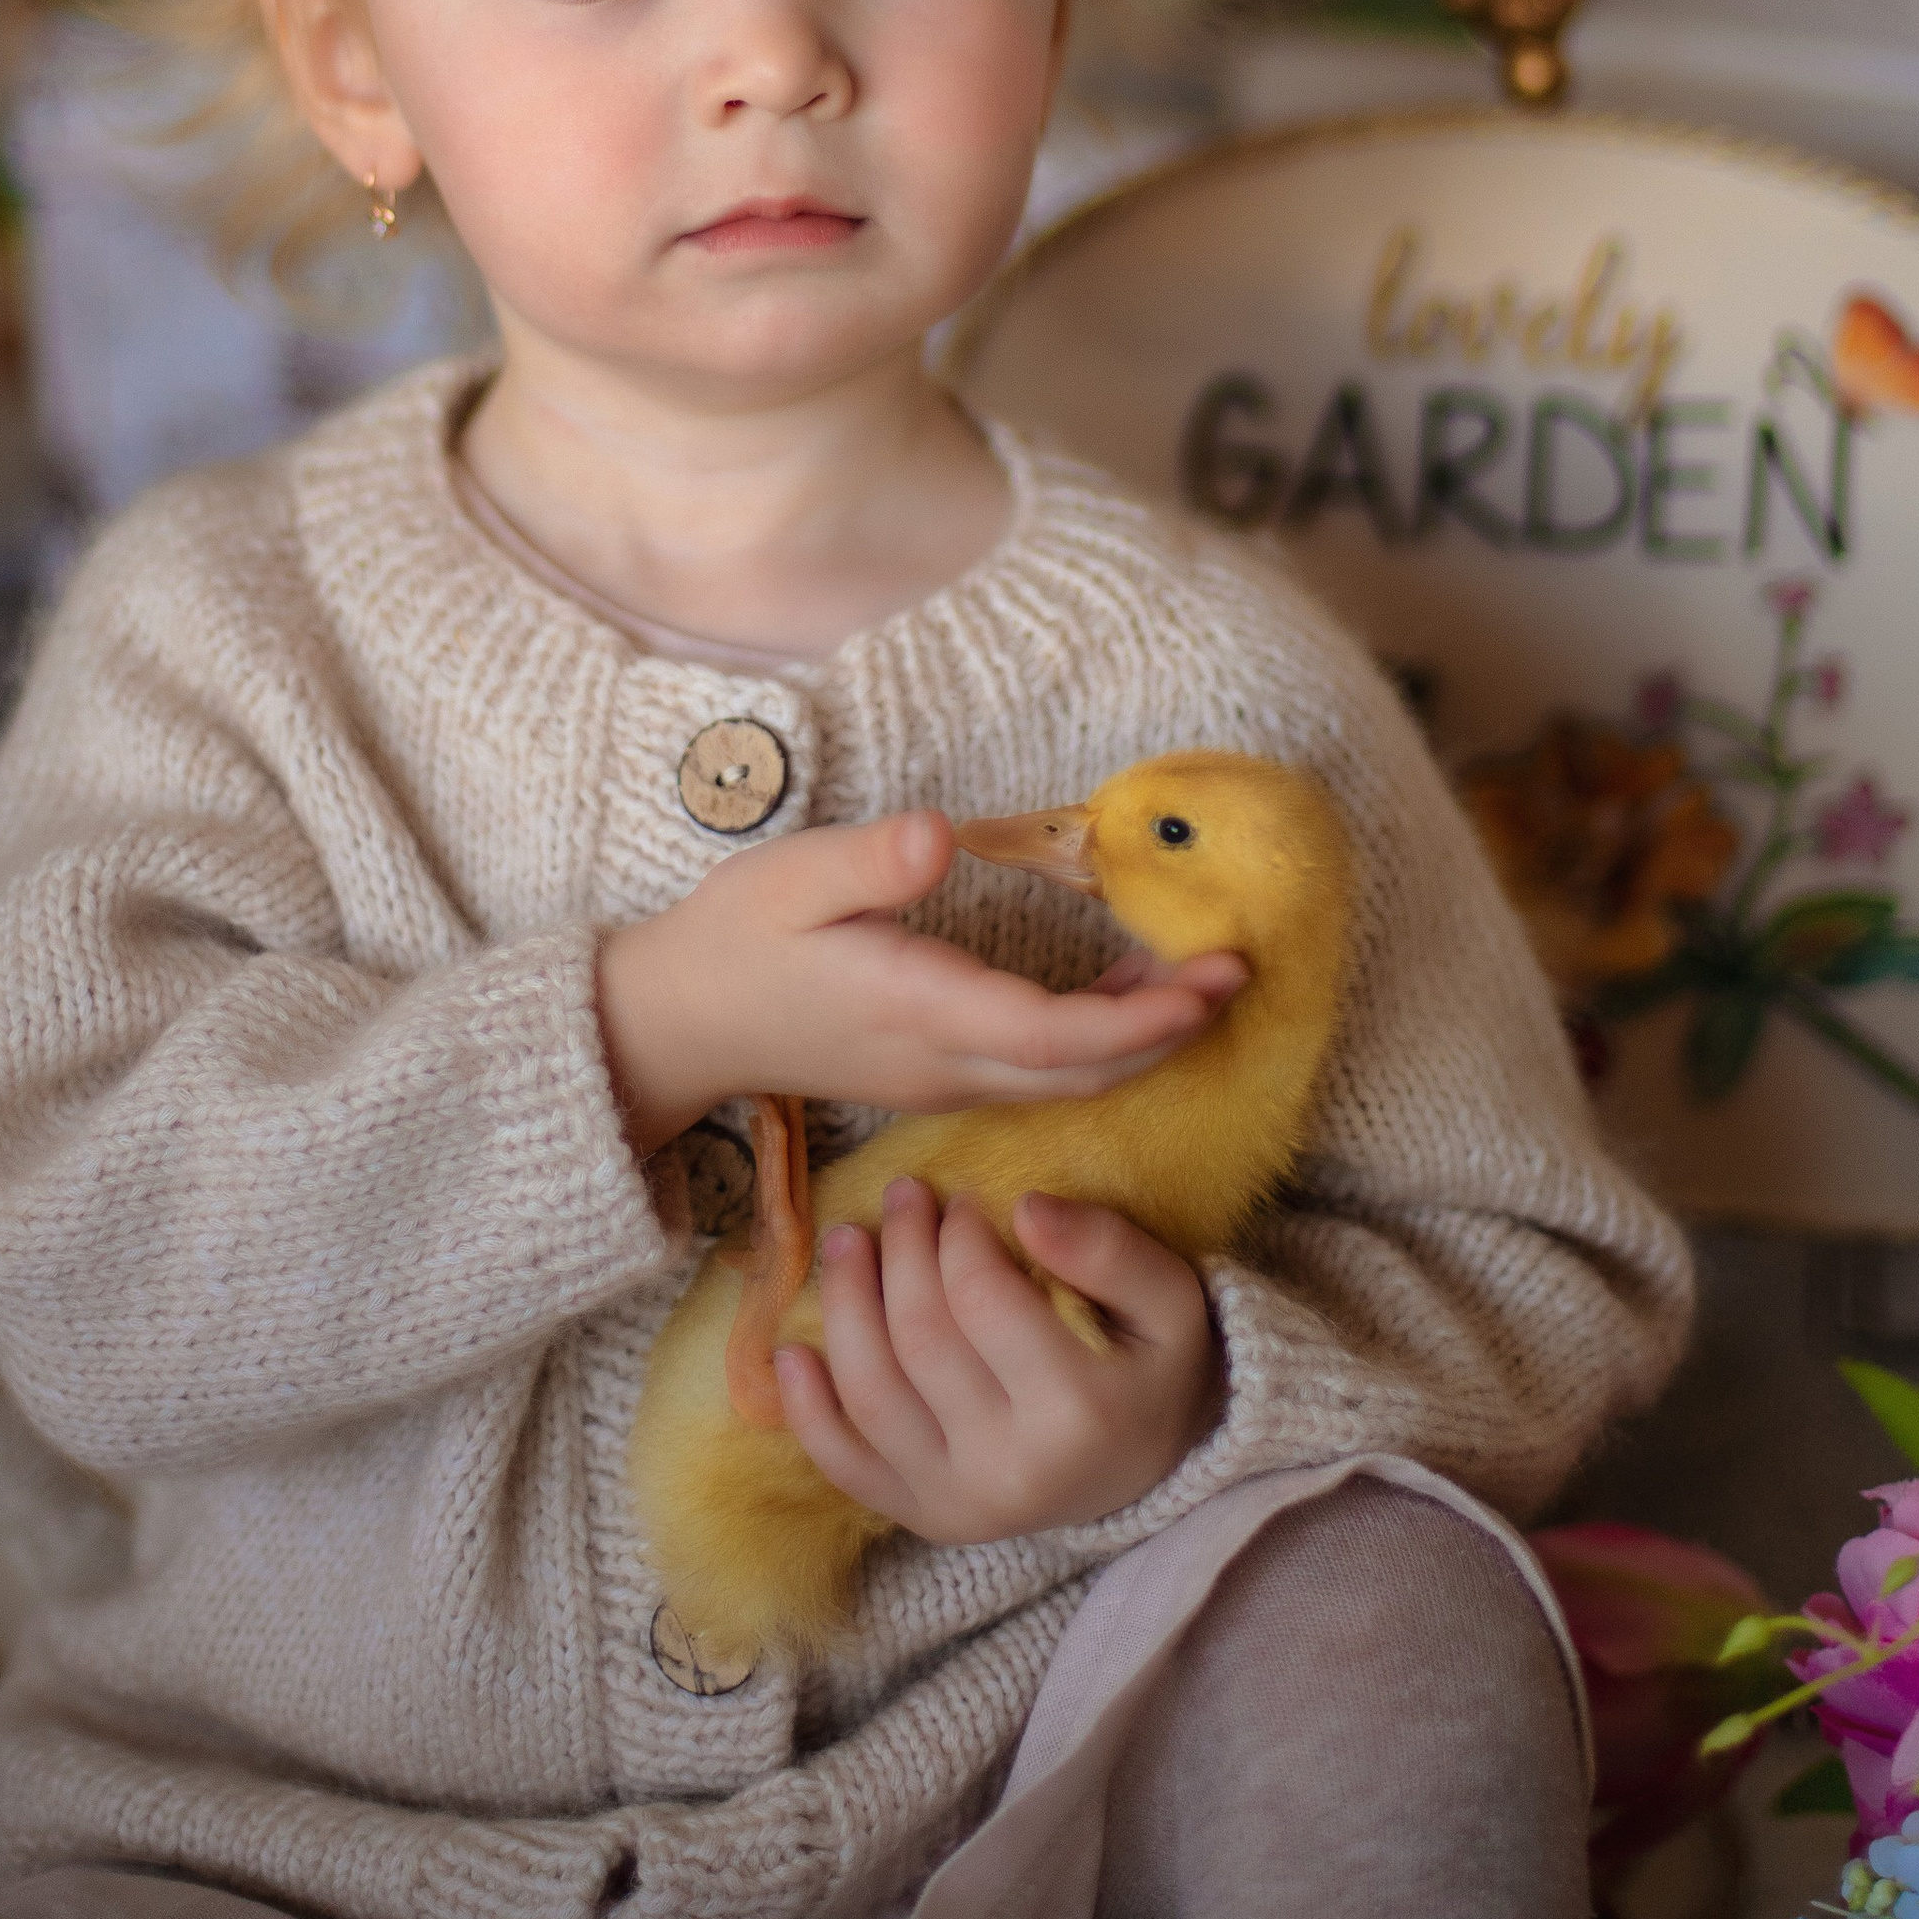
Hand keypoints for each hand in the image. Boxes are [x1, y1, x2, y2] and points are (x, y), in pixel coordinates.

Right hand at [597, 813, 1242, 1153]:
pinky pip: (1037, 1076)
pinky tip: (1125, 996)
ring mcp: (939, 1081)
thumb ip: (868, 863)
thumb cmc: (735, 938)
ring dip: (1139, 1041)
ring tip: (1202, 981)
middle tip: (1240, 974)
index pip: (1052, 1036)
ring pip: (1065, 1083)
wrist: (679, 1021)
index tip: (1212, 981)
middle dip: (1169, 1033)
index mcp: (916, 1010)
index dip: (1142, 1019)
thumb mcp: (789, 879)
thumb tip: (940, 836)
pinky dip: (1097, 1044)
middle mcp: (941, 1063)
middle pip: (1081, 1073)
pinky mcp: (933, 1076)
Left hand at [771, 1178, 1222, 1543]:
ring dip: (845, 1307)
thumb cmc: (1155, 1367)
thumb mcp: (1171, 1298)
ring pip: (872, 1395)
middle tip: (901, 1198)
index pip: (984, 1302)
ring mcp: (959, 1502)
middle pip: (920, 1341)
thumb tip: (1026, 1205)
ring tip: (847, 1241)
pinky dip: (807, 1410)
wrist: (1151, 1467)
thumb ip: (1109, 1248)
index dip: (958, 1237)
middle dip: (899, 1252)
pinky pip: (847, 1467)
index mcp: (1079, 1411)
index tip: (961, 1201)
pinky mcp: (923, 1517)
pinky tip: (792, 1349)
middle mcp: (1012, 1470)